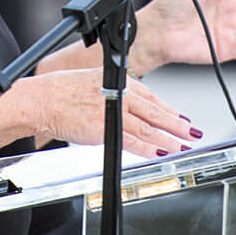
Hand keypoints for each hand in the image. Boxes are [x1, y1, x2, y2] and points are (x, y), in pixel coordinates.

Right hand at [25, 67, 197, 158]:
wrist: (42, 99)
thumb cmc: (62, 92)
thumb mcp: (95, 82)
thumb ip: (114, 94)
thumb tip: (128, 108)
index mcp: (119, 82)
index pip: (152, 97)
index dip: (170, 109)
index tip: (182, 118)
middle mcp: (120, 95)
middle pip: (156, 112)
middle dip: (177, 124)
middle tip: (193, 132)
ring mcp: (113, 112)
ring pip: (149, 127)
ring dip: (169, 138)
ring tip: (183, 145)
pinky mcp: (105, 129)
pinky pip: (133, 141)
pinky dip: (150, 148)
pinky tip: (162, 152)